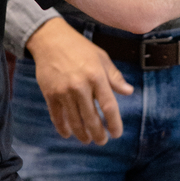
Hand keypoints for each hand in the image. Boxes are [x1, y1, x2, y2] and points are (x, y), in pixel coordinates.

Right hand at [25, 17, 132, 144]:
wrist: (51, 39)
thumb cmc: (80, 48)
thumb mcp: (101, 58)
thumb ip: (115, 77)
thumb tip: (129, 91)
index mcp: (96, 76)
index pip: (109, 106)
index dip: (114, 123)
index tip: (117, 133)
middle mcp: (80, 86)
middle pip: (91, 118)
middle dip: (98, 134)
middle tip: (102, 141)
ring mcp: (63, 91)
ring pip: (74, 121)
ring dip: (82, 134)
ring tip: (87, 140)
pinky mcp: (50, 94)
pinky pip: (57, 116)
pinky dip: (62, 128)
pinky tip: (68, 134)